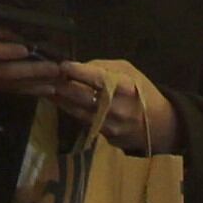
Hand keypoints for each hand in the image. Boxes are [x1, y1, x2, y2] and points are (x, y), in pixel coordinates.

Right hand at [0, 7, 57, 94]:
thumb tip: (23, 26)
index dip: (5, 51)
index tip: (26, 48)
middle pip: (1, 71)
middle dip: (29, 70)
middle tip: (53, 66)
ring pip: (7, 84)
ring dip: (33, 83)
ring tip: (56, 79)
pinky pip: (9, 89)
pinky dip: (29, 90)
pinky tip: (46, 88)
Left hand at [54, 58, 175, 155]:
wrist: (158, 124)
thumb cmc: (141, 90)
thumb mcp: (128, 71)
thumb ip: (103, 67)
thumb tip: (77, 67)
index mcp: (125, 86)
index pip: (98, 78)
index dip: (78, 72)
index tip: (61, 66)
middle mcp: (116, 107)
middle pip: (82, 97)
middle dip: (61, 86)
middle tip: (44, 77)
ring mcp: (109, 125)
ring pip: (77, 111)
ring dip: (59, 100)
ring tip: (43, 88)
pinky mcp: (104, 137)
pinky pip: (82, 121)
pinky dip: (69, 110)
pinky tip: (59, 101)